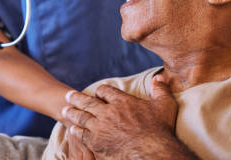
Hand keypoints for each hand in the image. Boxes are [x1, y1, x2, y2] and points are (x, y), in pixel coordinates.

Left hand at [62, 76, 178, 158]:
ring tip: (65, 110)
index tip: (98, 92)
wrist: (151, 152)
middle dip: (77, 98)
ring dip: (73, 113)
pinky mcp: (96, 142)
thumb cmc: (160, 130)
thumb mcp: (165, 105)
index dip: (101, 91)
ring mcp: (100, 127)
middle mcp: (108, 112)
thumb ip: (160, 90)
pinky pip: (82, 134)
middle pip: (88, 102)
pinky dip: (76, 130)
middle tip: (69, 95)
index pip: (105, 91)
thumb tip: (159, 77)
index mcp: (122, 101)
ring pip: (82, 117)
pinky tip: (72, 129)